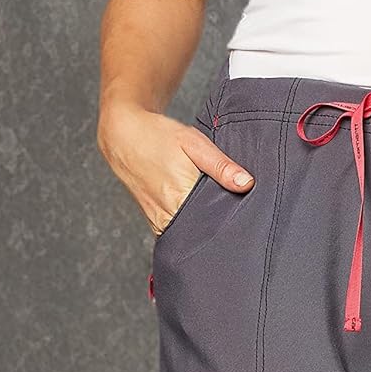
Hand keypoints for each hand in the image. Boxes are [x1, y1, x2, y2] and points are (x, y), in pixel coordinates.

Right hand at [97, 100, 254, 237]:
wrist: (123, 137)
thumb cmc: (159, 136)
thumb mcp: (194, 143)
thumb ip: (221, 165)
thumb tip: (247, 183)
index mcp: (181, 195)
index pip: (216, 219)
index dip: (231, 218)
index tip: (242, 217)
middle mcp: (169, 214)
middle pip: (204, 231)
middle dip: (219, 226)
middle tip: (234, 220)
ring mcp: (160, 223)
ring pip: (191, 235)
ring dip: (204, 229)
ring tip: (215, 218)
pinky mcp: (155, 225)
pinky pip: (178, 234)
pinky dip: (190, 229)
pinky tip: (197, 219)